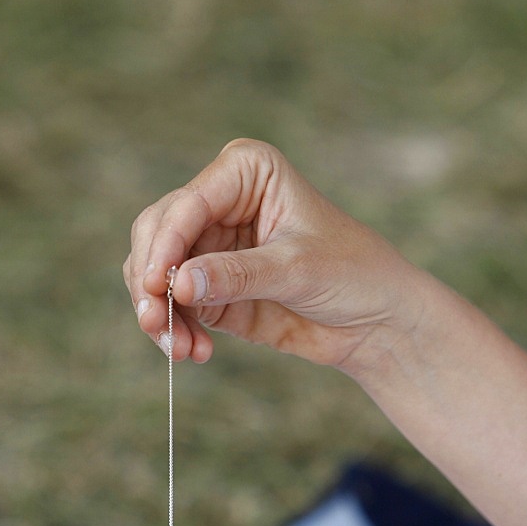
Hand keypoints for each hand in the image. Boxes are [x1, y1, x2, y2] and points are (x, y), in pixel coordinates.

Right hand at [124, 139, 422, 373]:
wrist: (377, 321)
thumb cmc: (353, 274)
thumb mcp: (297, 269)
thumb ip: (237, 275)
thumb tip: (177, 284)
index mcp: (246, 173)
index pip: (187, 204)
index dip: (164, 244)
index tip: (154, 284)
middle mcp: (221, 203)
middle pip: (158, 234)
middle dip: (149, 280)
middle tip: (154, 321)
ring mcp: (211, 246)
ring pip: (155, 273)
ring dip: (159, 313)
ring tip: (178, 349)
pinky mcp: (210, 288)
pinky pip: (175, 306)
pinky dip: (176, 330)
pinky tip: (194, 352)